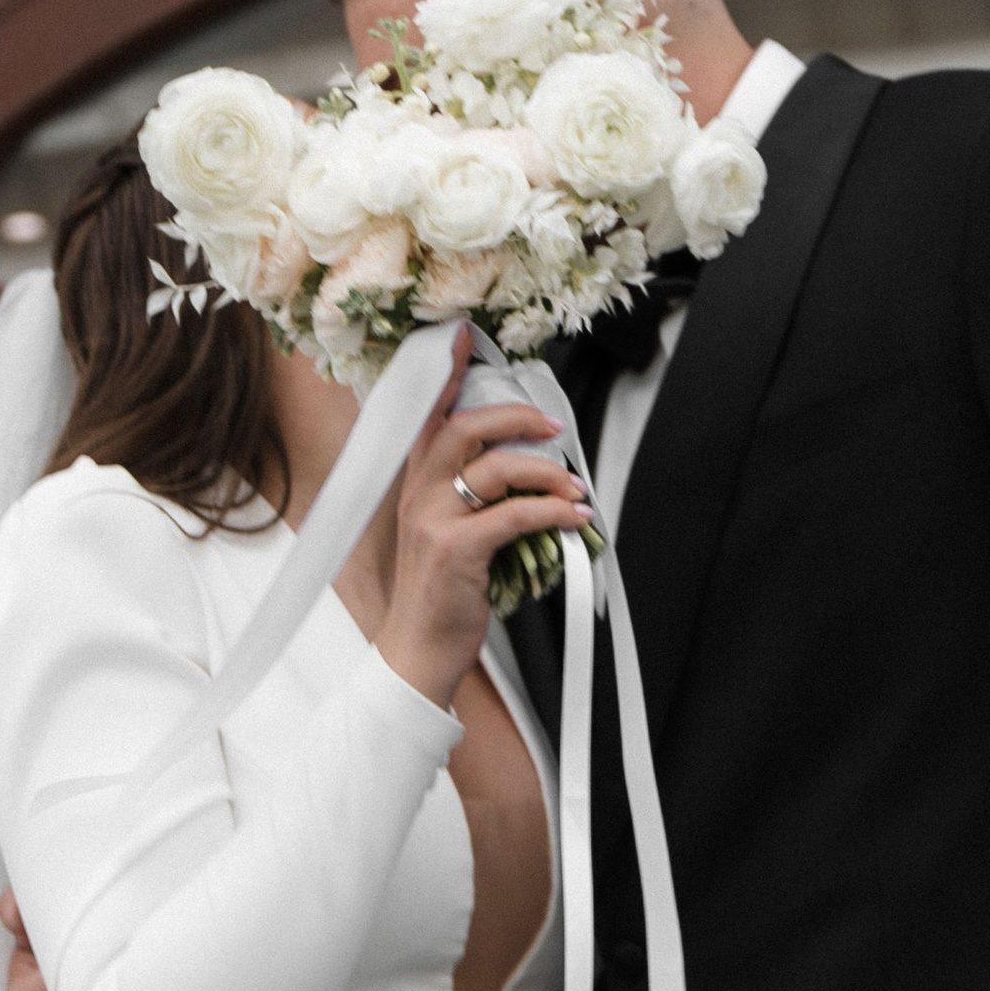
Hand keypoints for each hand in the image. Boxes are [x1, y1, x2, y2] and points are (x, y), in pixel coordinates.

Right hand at [377, 331, 593, 711]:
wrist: (415, 653)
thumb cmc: (437, 595)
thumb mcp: (440, 534)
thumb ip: (469, 498)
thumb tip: (527, 473)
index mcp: (414, 485)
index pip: (427, 416)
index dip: (445, 373)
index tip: (463, 337)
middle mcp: (418, 495)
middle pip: (465, 430)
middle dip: (515, 418)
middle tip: (552, 426)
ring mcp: (434, 522)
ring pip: (496, 470)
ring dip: (546, 472)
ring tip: (573, 486)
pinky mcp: (457, 552)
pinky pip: (516, 516)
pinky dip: (553, 512)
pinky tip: (574, 518)